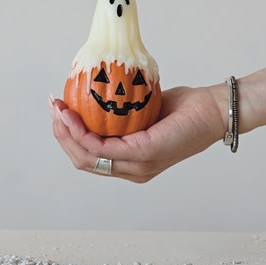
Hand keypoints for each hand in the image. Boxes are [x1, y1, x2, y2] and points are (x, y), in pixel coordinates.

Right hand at [49, 85, 226, 182]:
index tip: (58, 111)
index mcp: (131, 162)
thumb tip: (97, 93)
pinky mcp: (144, 155)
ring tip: (58, 110)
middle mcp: (132, 170)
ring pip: (88, 158)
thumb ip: (123, 112)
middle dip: (61, 135)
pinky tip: (73, 115)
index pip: (90, 157)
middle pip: (83, 160)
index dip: (68, 137)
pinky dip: (83, 134)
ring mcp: (138, 167)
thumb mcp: (145, 109)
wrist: (212, 111)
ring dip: (67, 134)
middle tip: (53, 108)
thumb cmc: (182, 109)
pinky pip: (104, 149)